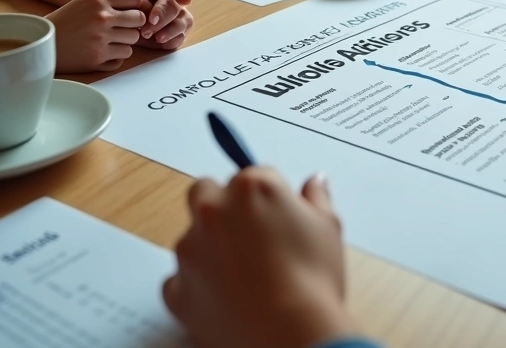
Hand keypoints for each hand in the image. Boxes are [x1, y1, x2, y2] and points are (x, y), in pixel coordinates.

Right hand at [46, 0, 148, 72]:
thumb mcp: (84, 0)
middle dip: (134, 25)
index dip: (141, 6)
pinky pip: (122, 58)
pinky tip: (101, 52)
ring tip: (108, 41)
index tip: (137, 12)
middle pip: (140, 20)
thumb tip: (141, 2)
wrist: (41, 43)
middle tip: (122, 28)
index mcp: (98, 0)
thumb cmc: (66, 20)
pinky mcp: (98, 59)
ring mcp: (100, 40)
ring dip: (125, 42)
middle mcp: (101, 18)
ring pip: (133, 41)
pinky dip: (115, 57)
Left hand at [125, 0, 193, 50]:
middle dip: (163, 16)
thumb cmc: (124, 9)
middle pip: (176, 7)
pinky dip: (171, 41)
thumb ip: (136, 0)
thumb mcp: (125, 0)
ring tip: (156, 37)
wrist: (120, 26)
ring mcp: (177, 21)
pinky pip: (180, 38)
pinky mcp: (175, 37)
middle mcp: (173, 5)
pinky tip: (160, 43)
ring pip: (183, 23)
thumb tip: (148, 8)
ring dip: (170, 31)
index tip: (185, 0)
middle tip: (149, 25)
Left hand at [164, 168, 358, 347]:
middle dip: (221, 204)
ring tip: (246, 274)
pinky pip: (179, 280)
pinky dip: (197, 285)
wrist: (290, 334)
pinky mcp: (177, 288)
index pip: (254, 174)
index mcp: (252, 189)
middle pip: (205, 191)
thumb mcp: (328, 229)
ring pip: (191, 236)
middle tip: (250, 232)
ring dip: (210, 246)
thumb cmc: (313, 281)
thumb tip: (315, 183)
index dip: (268, 196)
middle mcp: (214, 211)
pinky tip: (227, 297)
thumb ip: (316, 199)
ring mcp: (190, 250)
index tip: (278, 215)